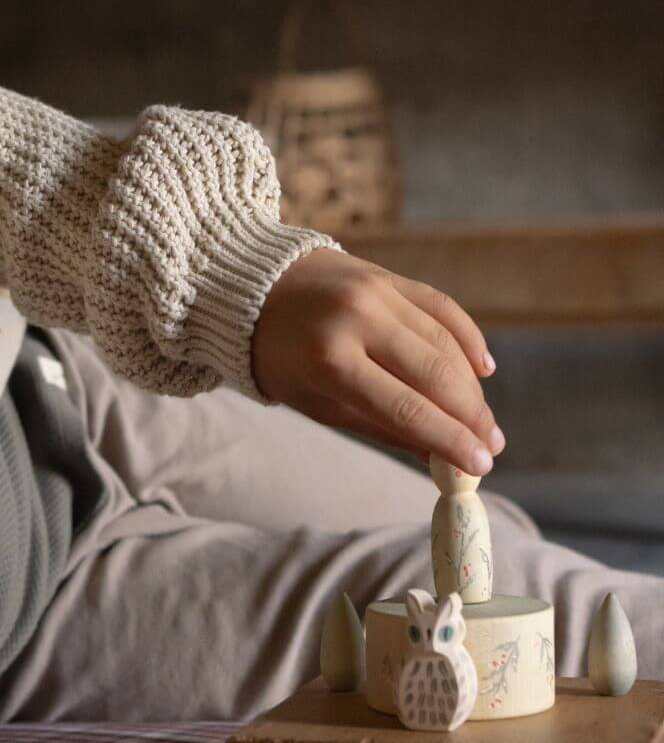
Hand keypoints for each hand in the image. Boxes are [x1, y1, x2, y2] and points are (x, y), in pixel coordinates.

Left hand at [252, 249, 503, 474]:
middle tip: (491, 446)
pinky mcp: (390, 276)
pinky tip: (481, 370)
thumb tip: (436, 454)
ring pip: (444, 342)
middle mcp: (358, 319)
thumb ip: (377, 426)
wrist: (252, 285)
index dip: (447, 439)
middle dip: (469, 416)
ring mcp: (377, 291)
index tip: (478, 466)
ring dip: (471, 386)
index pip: (404, 407)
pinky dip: (466, 339)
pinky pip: (442, 308)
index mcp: (328, 360)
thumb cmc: (279, 356)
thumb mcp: (314, 402)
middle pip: (433, 374)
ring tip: (484, 421)